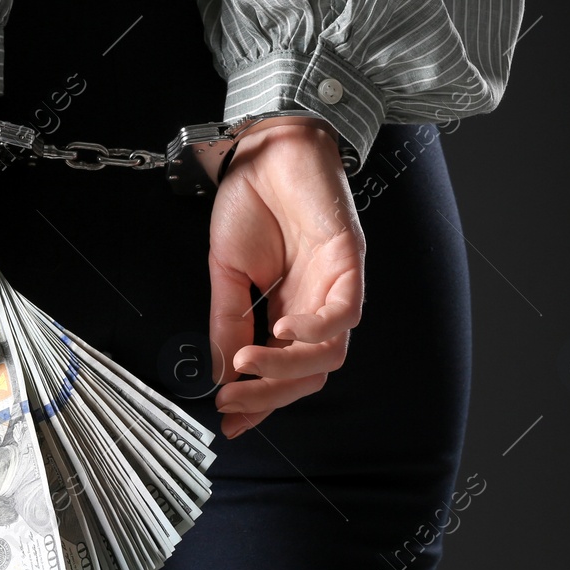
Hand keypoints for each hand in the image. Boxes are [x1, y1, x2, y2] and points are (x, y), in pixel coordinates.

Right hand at [207, 117, 364, 438]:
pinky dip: (316, 329)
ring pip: (331, 354)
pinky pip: (345, 312)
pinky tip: (283, 329)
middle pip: (311, 374)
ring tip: (249, 364)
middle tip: (232, 400)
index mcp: (288, 309)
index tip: (229, 422)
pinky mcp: (349, 260)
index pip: (284, 371)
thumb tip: (219, 374)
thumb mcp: (226, 273)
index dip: (259, 402)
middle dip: (270, 396)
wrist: (262, 147)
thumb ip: (228, 322)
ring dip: (288, 369)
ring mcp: (337, 285)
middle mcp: (317, 305)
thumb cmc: (249, 201)